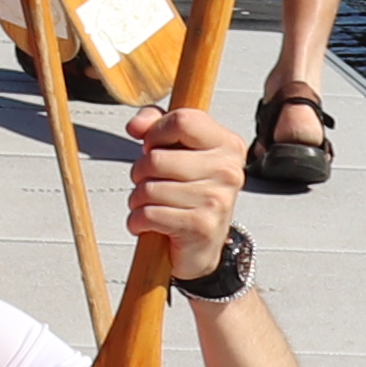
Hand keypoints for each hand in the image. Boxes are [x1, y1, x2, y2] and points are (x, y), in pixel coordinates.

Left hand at [121, 100, 240, 279]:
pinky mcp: (201, 226)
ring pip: (149, 188)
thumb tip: (137, 126)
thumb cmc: (188, 193)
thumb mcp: (177, 149)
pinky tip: (148, 223)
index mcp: (227, 145)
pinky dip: (138, 220)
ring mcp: (217, 199)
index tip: (154, 146)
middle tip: (149, 182)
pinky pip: (149, 215)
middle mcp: (228, 170)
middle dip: (140, 172)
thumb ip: (155, 124)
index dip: (157, 132)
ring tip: (150, 204)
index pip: (183, 120)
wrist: (203, 246)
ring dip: (138, 199)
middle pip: (157, 158)